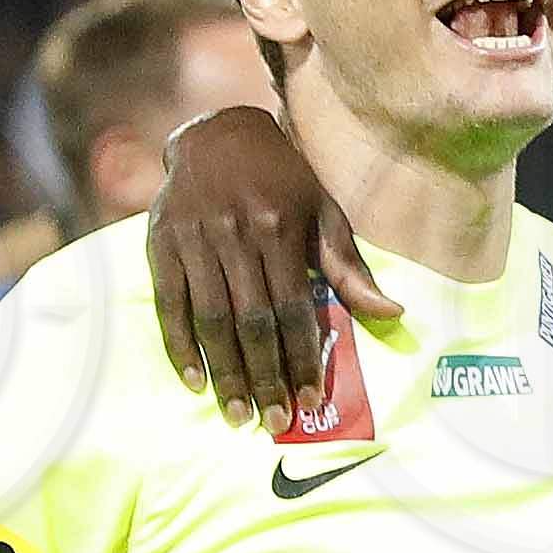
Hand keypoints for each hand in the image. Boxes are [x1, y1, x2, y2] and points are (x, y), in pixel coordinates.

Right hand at [149, 102, 394, 424]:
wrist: (218, 132)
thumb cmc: (283, 179)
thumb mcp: (323, 210)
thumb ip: (350, 266)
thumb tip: (392, 313)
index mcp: (279, 227)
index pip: (293, 308)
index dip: (302, 358)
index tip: (312, 399)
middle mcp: (234, 233)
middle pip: (251, 321)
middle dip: (265, 376)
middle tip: (274, 420)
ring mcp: (193, 238)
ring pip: (210, 318)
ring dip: (224, 372)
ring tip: (237, 413)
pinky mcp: (160, 242)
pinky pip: (169, 304)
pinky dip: (179, 346)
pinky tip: (195, 382)